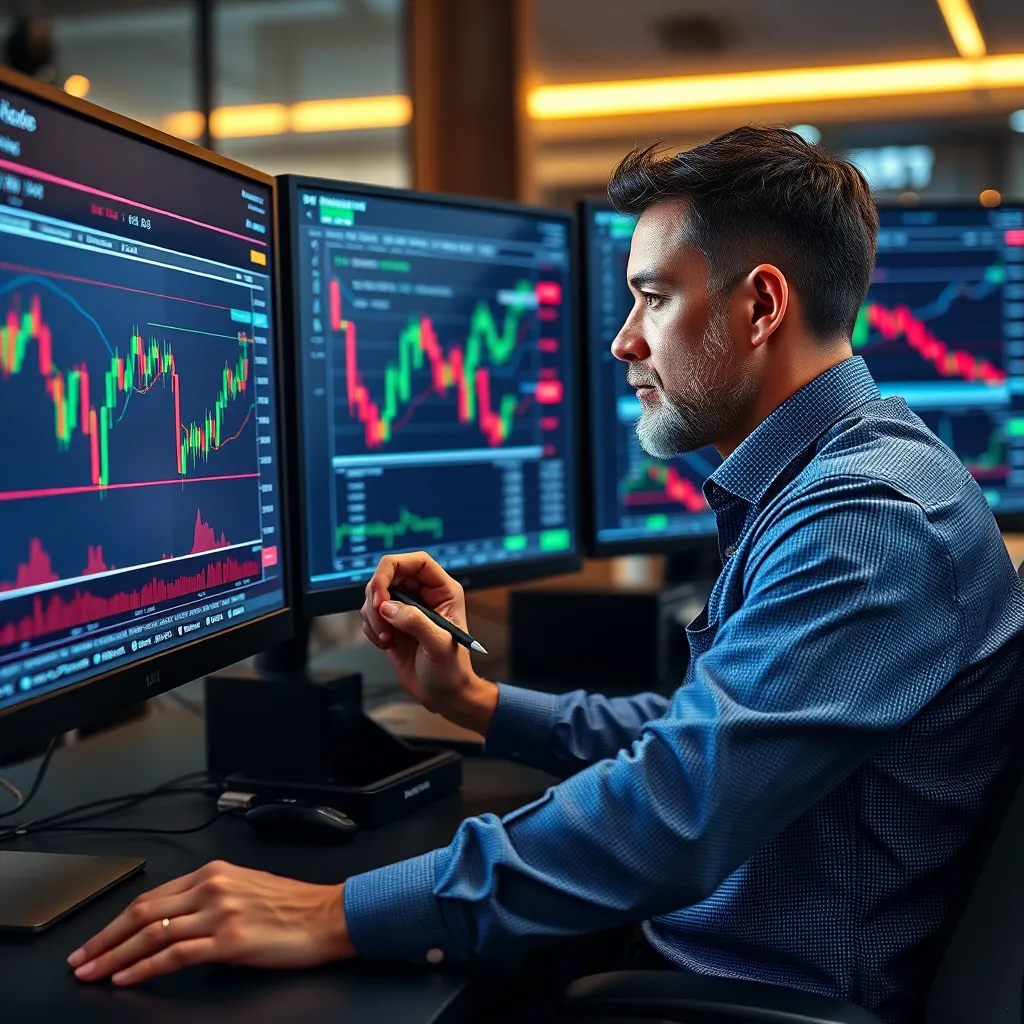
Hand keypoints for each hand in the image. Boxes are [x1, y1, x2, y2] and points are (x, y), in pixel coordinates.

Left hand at [67, 860, 355, 985]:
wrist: (328, 916)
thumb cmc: (294, 906)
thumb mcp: (246, 888)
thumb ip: (209, 898)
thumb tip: (173, 923)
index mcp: (215, 872)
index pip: (152, 896)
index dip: (116, 920)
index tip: (95, 939)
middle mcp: (213, 887)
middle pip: (143, 912)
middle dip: (104, 939)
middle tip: (80, 960)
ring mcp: (220, 913)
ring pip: (152, 932)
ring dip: (114, 955)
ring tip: (92, 973)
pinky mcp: (230, 940)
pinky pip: (175, 954)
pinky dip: (145, 967)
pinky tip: (127, 977)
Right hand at [360, 552, 497, 734]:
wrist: (444, 695)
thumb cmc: (452, 670)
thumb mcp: (439, 645)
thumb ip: (415, 622)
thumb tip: (389, 607)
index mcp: (442, 591)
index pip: (416, 562)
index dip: (393, 567)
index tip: (380, 589)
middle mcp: (423, 595)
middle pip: (389, 574)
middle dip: (377, 595)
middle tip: (378, 616)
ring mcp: (405, 609)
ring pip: (375, 595)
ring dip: (372, 616)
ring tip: (387, 638)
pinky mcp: (391, 624)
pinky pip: (369, 615)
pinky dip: (370, 628)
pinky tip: (386, 644)